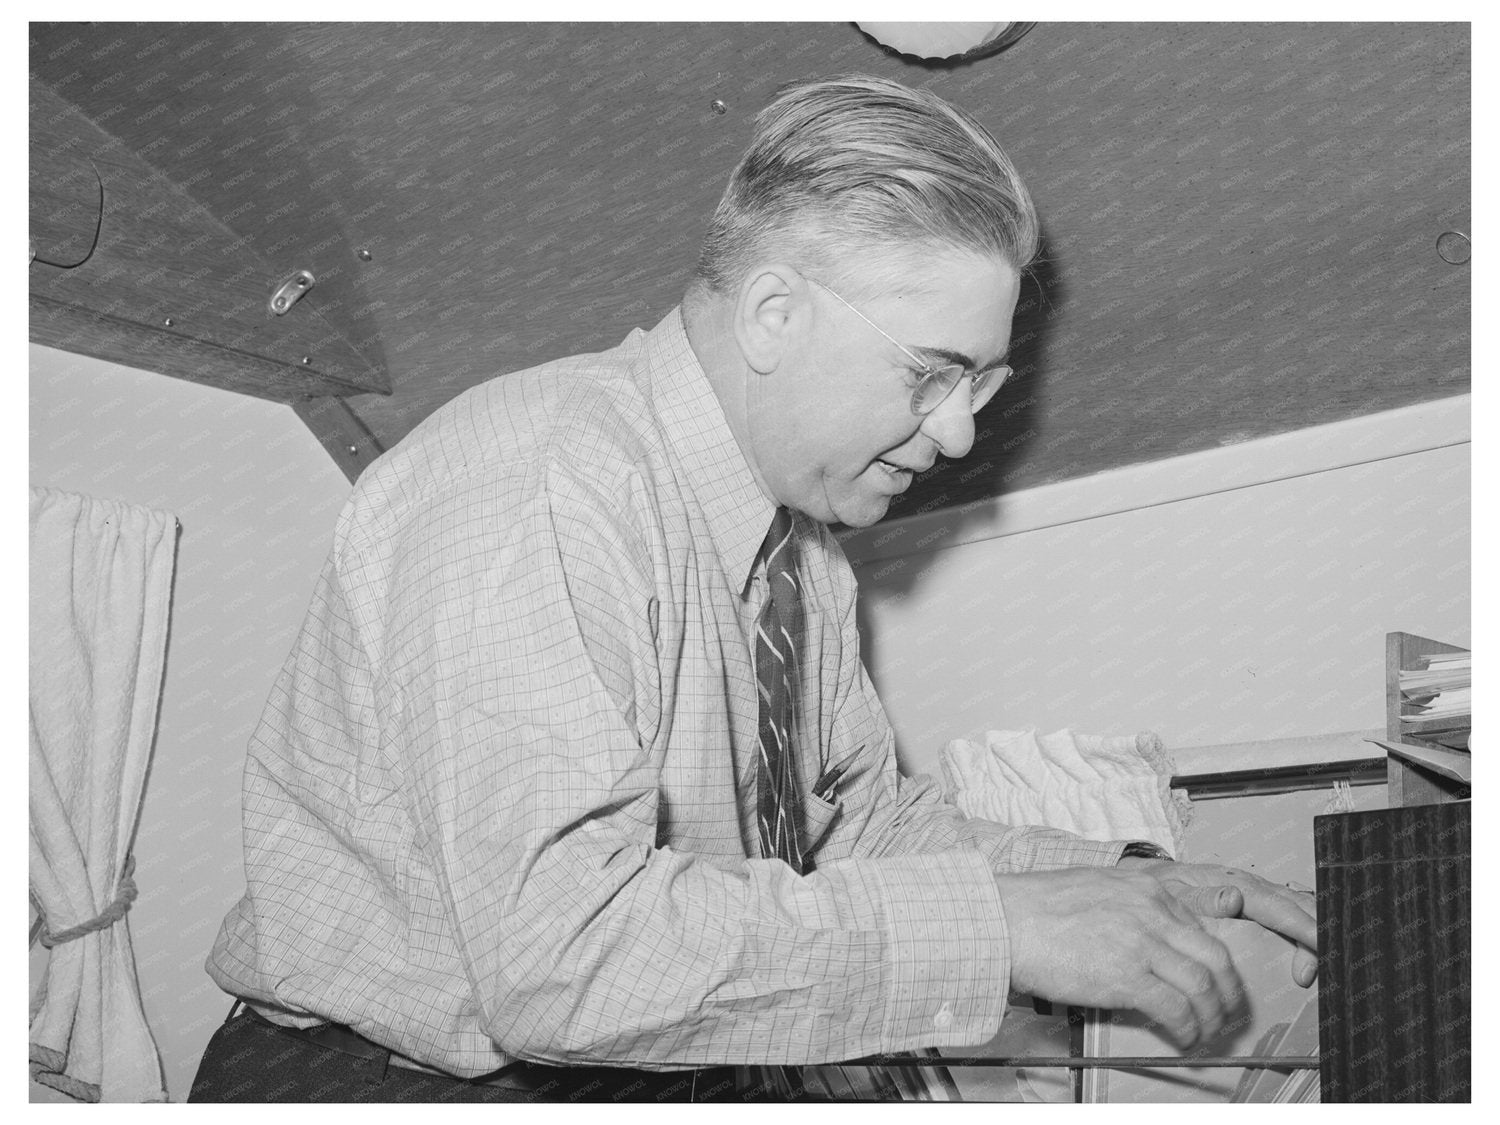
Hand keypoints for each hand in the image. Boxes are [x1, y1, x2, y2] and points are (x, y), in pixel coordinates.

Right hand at [995, 865, 1249, 1048]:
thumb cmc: (1037, 907)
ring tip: (1203, 1034)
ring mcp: (1143, 944)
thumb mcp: (1096, 889)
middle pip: (1216, 958)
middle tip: (1224, 1014)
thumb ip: (1128, 909)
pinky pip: (1177, 1009)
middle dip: (1229, 993)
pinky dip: (1187, 1029)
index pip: (1201, 930)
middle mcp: (1153, 913)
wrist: (1007, 919)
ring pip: (1204, 986)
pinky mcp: (1127, 977)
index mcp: (1147, 891)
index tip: (1213, 984)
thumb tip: (1143, 943)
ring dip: (1211, 1018)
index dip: (1214, 965)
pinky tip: (1182, 1039)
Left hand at [1118, 858, 1318, 987]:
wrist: (1155, 878)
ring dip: (1318, 933)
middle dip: (1317, 934)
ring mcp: (1262, 895)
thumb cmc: (1164, 887)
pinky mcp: (1263, 905)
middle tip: (1314, 971)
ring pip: (1303, 908)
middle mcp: (1256, 887)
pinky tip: (1317, 953)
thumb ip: (1201, 898)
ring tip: (1323, 967)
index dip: (1303, 926)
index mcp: (1237, 885)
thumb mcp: (1174, 892)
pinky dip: (1311, 930)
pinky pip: (1295, 914)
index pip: (1279, 906)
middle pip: (1300, 907)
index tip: (1320, 944)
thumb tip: (1232, 898)